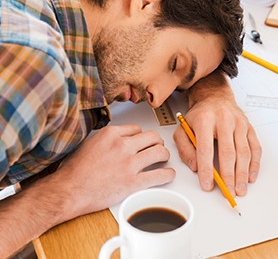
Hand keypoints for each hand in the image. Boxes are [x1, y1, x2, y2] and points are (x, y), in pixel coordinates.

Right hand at [57, 124, 174, 218]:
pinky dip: (167, 174)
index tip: (142, 141)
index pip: (137, 128)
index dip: (141, 135)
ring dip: (164, 154)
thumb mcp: (89, 143)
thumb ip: (107, 138)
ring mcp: (129, 163)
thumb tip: (120, 139)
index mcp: (111, 134)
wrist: (69, 191)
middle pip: (152, 137)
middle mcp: (122, 145)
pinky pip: (159, 175)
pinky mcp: (133, 182)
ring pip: (159, 152)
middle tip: (157, 146)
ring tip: (163, 158)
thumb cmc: (75, 170)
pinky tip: (168, 174)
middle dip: (157, 141)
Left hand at [173, 72, 261, 196]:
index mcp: (205, 120)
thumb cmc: (199, 116)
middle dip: (228, 176)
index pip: (206, 148)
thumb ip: (184, 148)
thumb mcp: (183, 128)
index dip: (207, 169)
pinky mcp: (249, 127)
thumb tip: (195, 167)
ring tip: (240, 189)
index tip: (207, 185)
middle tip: (228, 192)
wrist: (215, 97)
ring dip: (242, 174)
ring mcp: (239, 123)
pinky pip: (255, 148)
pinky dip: (254, 164)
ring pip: (243, 152)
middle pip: (228, 152)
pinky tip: (250, 176)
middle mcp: (224, 120)